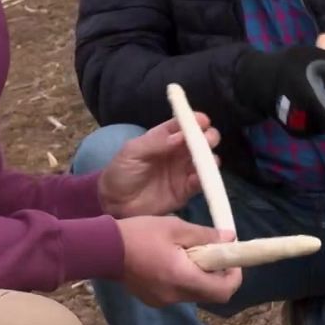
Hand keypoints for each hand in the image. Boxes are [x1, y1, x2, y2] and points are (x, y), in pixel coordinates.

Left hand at [97, 114, 220, 219]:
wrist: (114, 204)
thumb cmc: (120, 173)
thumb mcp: (132, 152)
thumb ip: (155, 142)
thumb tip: (181, 136)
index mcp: (163, 138)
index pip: (183, 125)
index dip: (194, 121)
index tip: (202, 121)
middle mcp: (177, 152)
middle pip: (200, 141)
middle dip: (208, 137)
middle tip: (208, 140)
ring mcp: (183, 171)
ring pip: (205, 161)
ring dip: (210, 158)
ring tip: (207, 160)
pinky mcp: (185, 191)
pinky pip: (201, 183)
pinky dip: (205, 180)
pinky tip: (200, 178)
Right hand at [116, 216, 242, 306]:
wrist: (103, 249)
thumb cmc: (140, 234)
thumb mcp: (175, 227)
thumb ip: (205, 235)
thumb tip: (229, 238)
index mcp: (182, 278)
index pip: (223, 291)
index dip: (233, 276)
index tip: (230, 259)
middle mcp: (175, 296)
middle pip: (209, 294)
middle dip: (216, 275)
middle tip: (210, 252)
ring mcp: (162, 300)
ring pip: (193, 293)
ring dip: (198, 276)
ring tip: (187, 252)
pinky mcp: (152, 299)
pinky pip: (177, 292)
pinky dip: (182, 279)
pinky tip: (170, 260)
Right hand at [234, 46, 324, 136]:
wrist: (260, 80)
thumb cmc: (290, 65)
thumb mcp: (317, 56)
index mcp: (314, 102)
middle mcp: (308, 121)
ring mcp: (302, 129)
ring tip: (322, 90)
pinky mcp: (298, 131)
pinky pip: (319, 125)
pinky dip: (322, 114)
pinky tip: (314, 98)